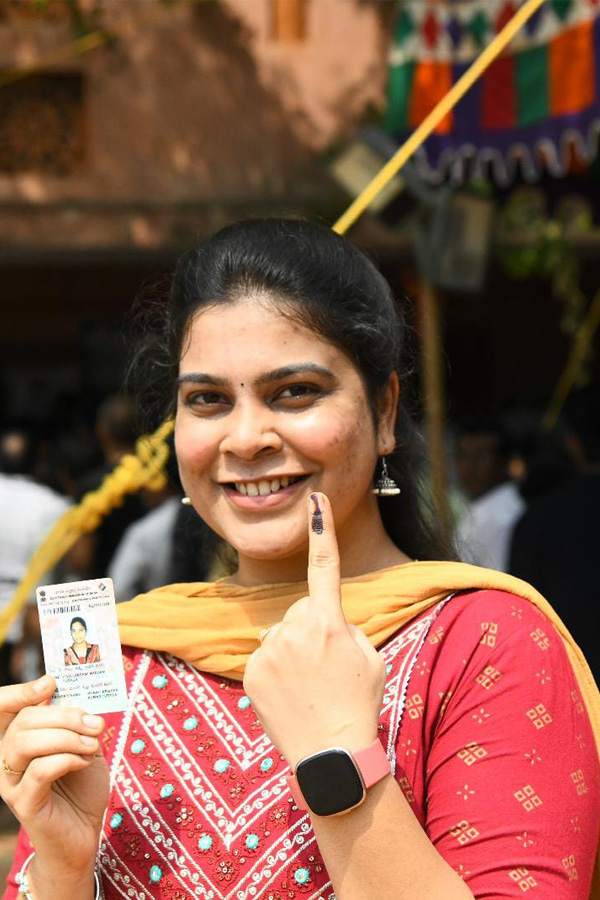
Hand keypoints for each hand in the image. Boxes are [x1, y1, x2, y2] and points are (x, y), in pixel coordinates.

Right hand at [0, 675, 109, 872]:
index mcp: (18, 737)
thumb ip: (76, 722)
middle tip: (96, 724)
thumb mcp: (83, 743)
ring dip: (67, 737)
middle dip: (64, 715)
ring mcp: (10, 781)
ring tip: (93, 745)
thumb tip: (73, 698)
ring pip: (25, 743)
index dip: (20, 691)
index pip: (4, 707)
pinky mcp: (22, 803)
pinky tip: (85, 762)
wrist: (84, 832)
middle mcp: (6, 757)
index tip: (50, 683)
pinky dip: (68, 759)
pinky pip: (40, 770)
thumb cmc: (81, 785)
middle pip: (23, 720)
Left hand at [243, 492, 385, 768]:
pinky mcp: (249, 672)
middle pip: (301, 610)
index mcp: (329, 622)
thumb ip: (345, 626)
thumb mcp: (371, 656)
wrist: (333, 757)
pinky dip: (276, 669)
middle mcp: (294, 630)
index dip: (321, 529)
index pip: (325, 565)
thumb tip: (320, 619)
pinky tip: (290, 694)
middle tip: (328, 668)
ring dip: (293, 649)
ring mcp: (268, 652)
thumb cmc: (360, 703)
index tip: (314, 499)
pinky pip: (264, 655)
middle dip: (314, 628)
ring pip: (281, 633)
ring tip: (309, 686)